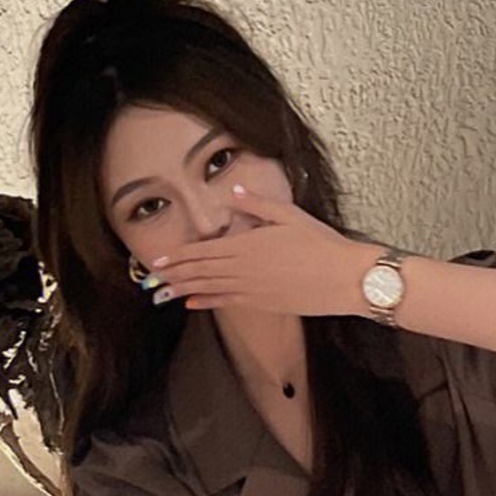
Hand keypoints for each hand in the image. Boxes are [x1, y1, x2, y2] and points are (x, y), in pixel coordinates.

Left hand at [147, 185, 377, 316]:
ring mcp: (251, 290)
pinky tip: (193, 304)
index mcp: (247, 244)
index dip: (180, 256)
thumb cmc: (321, 243)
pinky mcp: (262, 304)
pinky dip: (207, 302)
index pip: (204, 251)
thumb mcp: (290, 215)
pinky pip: (227, 302)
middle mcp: (243, 269)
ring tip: (162, 294)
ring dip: (184, 290)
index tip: (160, 260)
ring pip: (209, 289)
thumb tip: (234, 191)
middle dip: (174, 275)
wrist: (344, 278)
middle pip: (201, 271)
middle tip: (151, 280)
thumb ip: (257, 204)